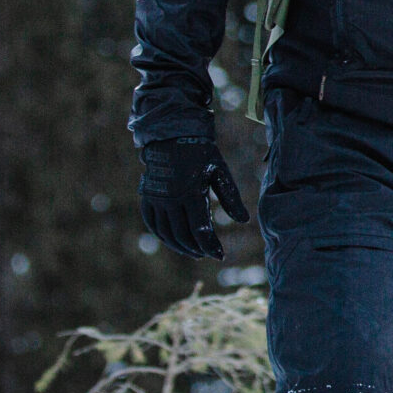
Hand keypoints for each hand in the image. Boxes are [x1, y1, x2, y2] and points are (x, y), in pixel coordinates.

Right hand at [138, 135, 249, 259]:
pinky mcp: (147, 196)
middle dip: (196, 248)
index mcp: (191, 192)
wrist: (173, 136)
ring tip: (193, 251)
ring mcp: (156, 198)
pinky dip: (162, 235)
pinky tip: (174, 241)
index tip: (220, 256)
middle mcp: (171, 198)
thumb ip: (231, 198)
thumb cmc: (202, 154)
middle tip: (207, 254)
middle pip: (182, 235)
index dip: (210, 246)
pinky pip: (152, 223)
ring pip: (165, 233)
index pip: (200, 229)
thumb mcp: (220, 173)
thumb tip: (245, 220)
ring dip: (179, 246)